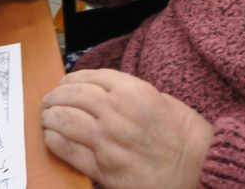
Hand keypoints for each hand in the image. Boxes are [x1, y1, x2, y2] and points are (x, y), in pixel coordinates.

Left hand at [42, 69, 213, 188]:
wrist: (198, 167)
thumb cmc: (184, 134)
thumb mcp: (159, 99)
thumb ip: (128, 93)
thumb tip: (99, 93)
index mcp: (133, 91)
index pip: (90, 77)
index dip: (72, 80)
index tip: (64, 83)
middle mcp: (116, 111)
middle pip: (72, 96)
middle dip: (56, 96)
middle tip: (49, 100)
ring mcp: (107, 140)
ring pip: (64, 120)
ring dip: (50, 116)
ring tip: (46, 117)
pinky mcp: (103, 166)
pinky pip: (68, 149)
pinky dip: (54, 140)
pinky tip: (51, 137)